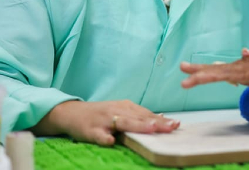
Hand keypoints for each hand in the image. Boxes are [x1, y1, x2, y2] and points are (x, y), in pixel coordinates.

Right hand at [35, 100, 179, 145]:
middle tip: (172, 127)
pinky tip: (111, 142)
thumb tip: (161, 119)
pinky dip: (105, 138)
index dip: (162, 120)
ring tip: (151, 129)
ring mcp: (104, 120)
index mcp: (126, 107)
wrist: (71, 113)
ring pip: (124, 123)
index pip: (147, 114)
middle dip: (157, 123)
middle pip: (140, 118)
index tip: (177, 124)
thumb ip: (138, 117)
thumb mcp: (121, 111)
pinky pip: (99, 135)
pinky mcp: (91, 130)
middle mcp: (118, 111)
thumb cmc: (101, 114)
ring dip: (138, 126)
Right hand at [181, 56, 248, 92]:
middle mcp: (242, 67)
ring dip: (202, 69)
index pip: (220, 74)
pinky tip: (204, 71)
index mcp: (246, 71)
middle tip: (180, 69)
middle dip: (198, 71)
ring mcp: (243, 68)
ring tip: (184, 67)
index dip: (203, 77)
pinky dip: (213, 71)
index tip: (188, 80)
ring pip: (218, 69)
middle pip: (216, 69)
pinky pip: (225, 71)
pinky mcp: (245, 71)